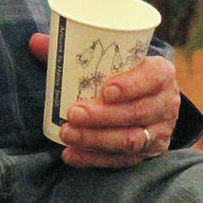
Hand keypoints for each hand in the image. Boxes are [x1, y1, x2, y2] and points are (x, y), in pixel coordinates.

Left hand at [28, 32, 180, 168]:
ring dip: (96, 139)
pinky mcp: (150, 153)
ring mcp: (161, 131)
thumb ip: (73, 50)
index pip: (153, 77)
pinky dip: (95, 159)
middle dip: (103, 116)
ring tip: (67, 133)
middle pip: (138, 112)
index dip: (132, 85)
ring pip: (131, 140)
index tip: (105, 89)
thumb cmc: (123, 74)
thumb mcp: (109, 59)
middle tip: (74, 113)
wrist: (148, 100)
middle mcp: (167, 103)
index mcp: (161, 73)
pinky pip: (123, 161)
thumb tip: (34, 41)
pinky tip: (71, 154)